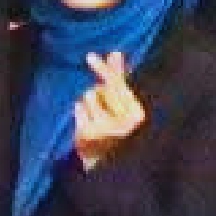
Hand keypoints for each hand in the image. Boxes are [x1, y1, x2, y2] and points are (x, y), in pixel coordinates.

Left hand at [71, 50, 146, 167]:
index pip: (117, 85)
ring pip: (89, 96)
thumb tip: (115, 52)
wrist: (106, 163)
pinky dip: (81, 112)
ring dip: (90, 102)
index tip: (90, 56)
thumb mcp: (123, 103)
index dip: (104, 69)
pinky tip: (87, 123)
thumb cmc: (116, 126)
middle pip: (101, 89)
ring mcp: (104, 130)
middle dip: (99, 86)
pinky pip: (78, 107)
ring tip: (97, 116)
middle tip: (91, 57)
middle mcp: (122, 123)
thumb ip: (120, 78)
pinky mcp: (87, 135)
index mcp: (137, 115)